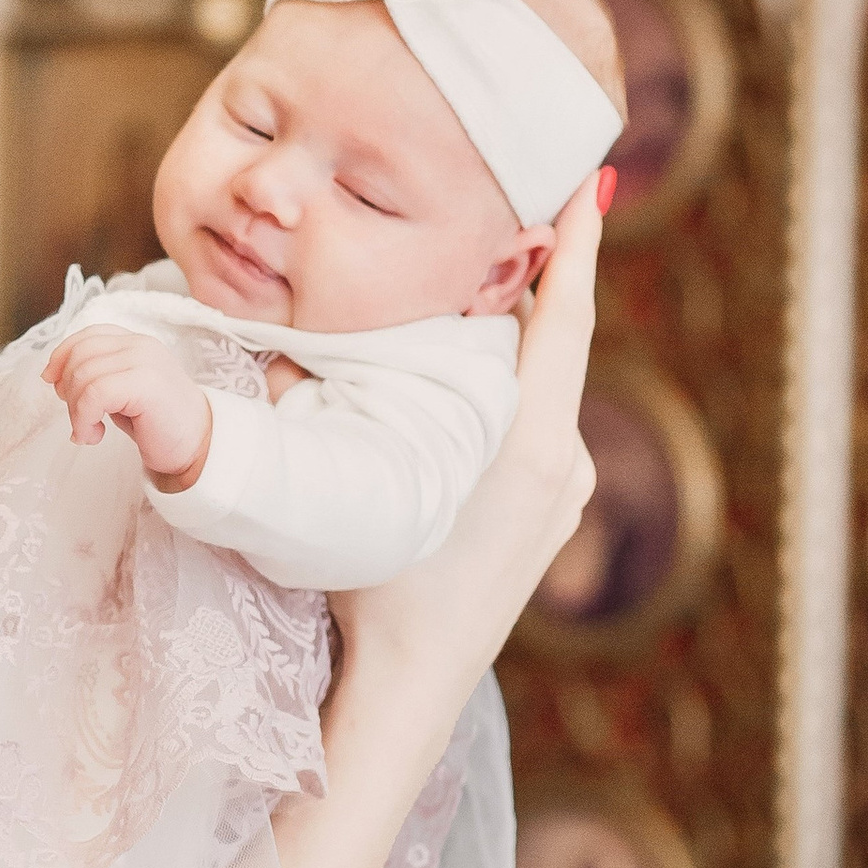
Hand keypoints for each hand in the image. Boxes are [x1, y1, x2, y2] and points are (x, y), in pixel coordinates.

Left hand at [43, 327, 213, 488]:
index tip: (52, 384)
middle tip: (79, 419)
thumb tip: (52, 375)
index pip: (86, 336)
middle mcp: (140, 345)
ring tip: (88, 432)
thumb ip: (96, 375)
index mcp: (134, 342)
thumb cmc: (156, 422)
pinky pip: (95, 393)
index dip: (61, 357)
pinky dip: (85, 418)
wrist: (196, 446)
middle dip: (67, 391)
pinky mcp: (146, 383)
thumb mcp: (120, 391)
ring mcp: (144, 361)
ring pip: (83, 376)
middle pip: (79, 356)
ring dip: (76, 412)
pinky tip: (95, 435)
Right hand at [330, 173, 602, 706]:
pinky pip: (536, 427)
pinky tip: (463, 381)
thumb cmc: (372, 592)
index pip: (564, 318)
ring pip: (542, 389)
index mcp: (532, 442)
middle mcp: (565, 460)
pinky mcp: (551, 518)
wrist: (406, 690)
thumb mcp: (344, 481)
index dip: (577, 245)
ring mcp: (565, 494)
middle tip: (504, 205)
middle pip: (555, 344)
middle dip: (531, 277)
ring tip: (471, 285)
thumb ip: (313, 403)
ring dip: (512, 339)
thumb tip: (281, 336)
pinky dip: (508, 391)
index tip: (585, 178)